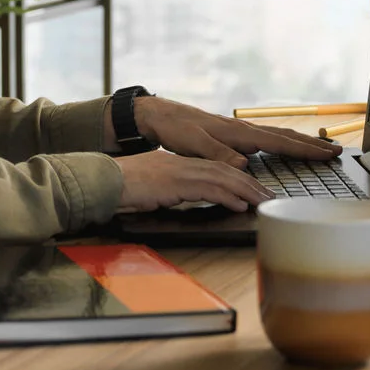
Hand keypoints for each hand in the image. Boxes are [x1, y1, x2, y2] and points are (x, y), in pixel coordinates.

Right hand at [115, 149, 271, 213]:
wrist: (101, 181)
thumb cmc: (119, 188)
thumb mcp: (150, 188)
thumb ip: (168, 190)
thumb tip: (178, 199)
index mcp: (175, 164)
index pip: (213, 169)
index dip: (236, 178)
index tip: (251, 189)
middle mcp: (181, 164)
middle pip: (224, 171)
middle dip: (249, 184)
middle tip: (268, 196)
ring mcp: (179, 171)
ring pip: (222, 178)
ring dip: (246, 190)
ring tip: (263, 201)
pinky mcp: (175, 183)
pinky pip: (209, 189)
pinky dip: (228, 197)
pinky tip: (240, 205)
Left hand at [122, 96, 343, 170]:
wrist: (160, 115)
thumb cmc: (175, 129)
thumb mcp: (193, 145)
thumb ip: (218, 155)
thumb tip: (244, 165)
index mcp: (238, 132)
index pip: (279, 142)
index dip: (304, 150)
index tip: (328, 154)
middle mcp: (243, 130)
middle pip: (285, 137)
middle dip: (312, 146)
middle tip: (337, 153)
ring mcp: (240, 131)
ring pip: (278, 137)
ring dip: (301, 143)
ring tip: (321, 150)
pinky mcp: (234, 135)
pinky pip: (266, 139)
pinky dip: (283, 143)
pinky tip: (286, 148)